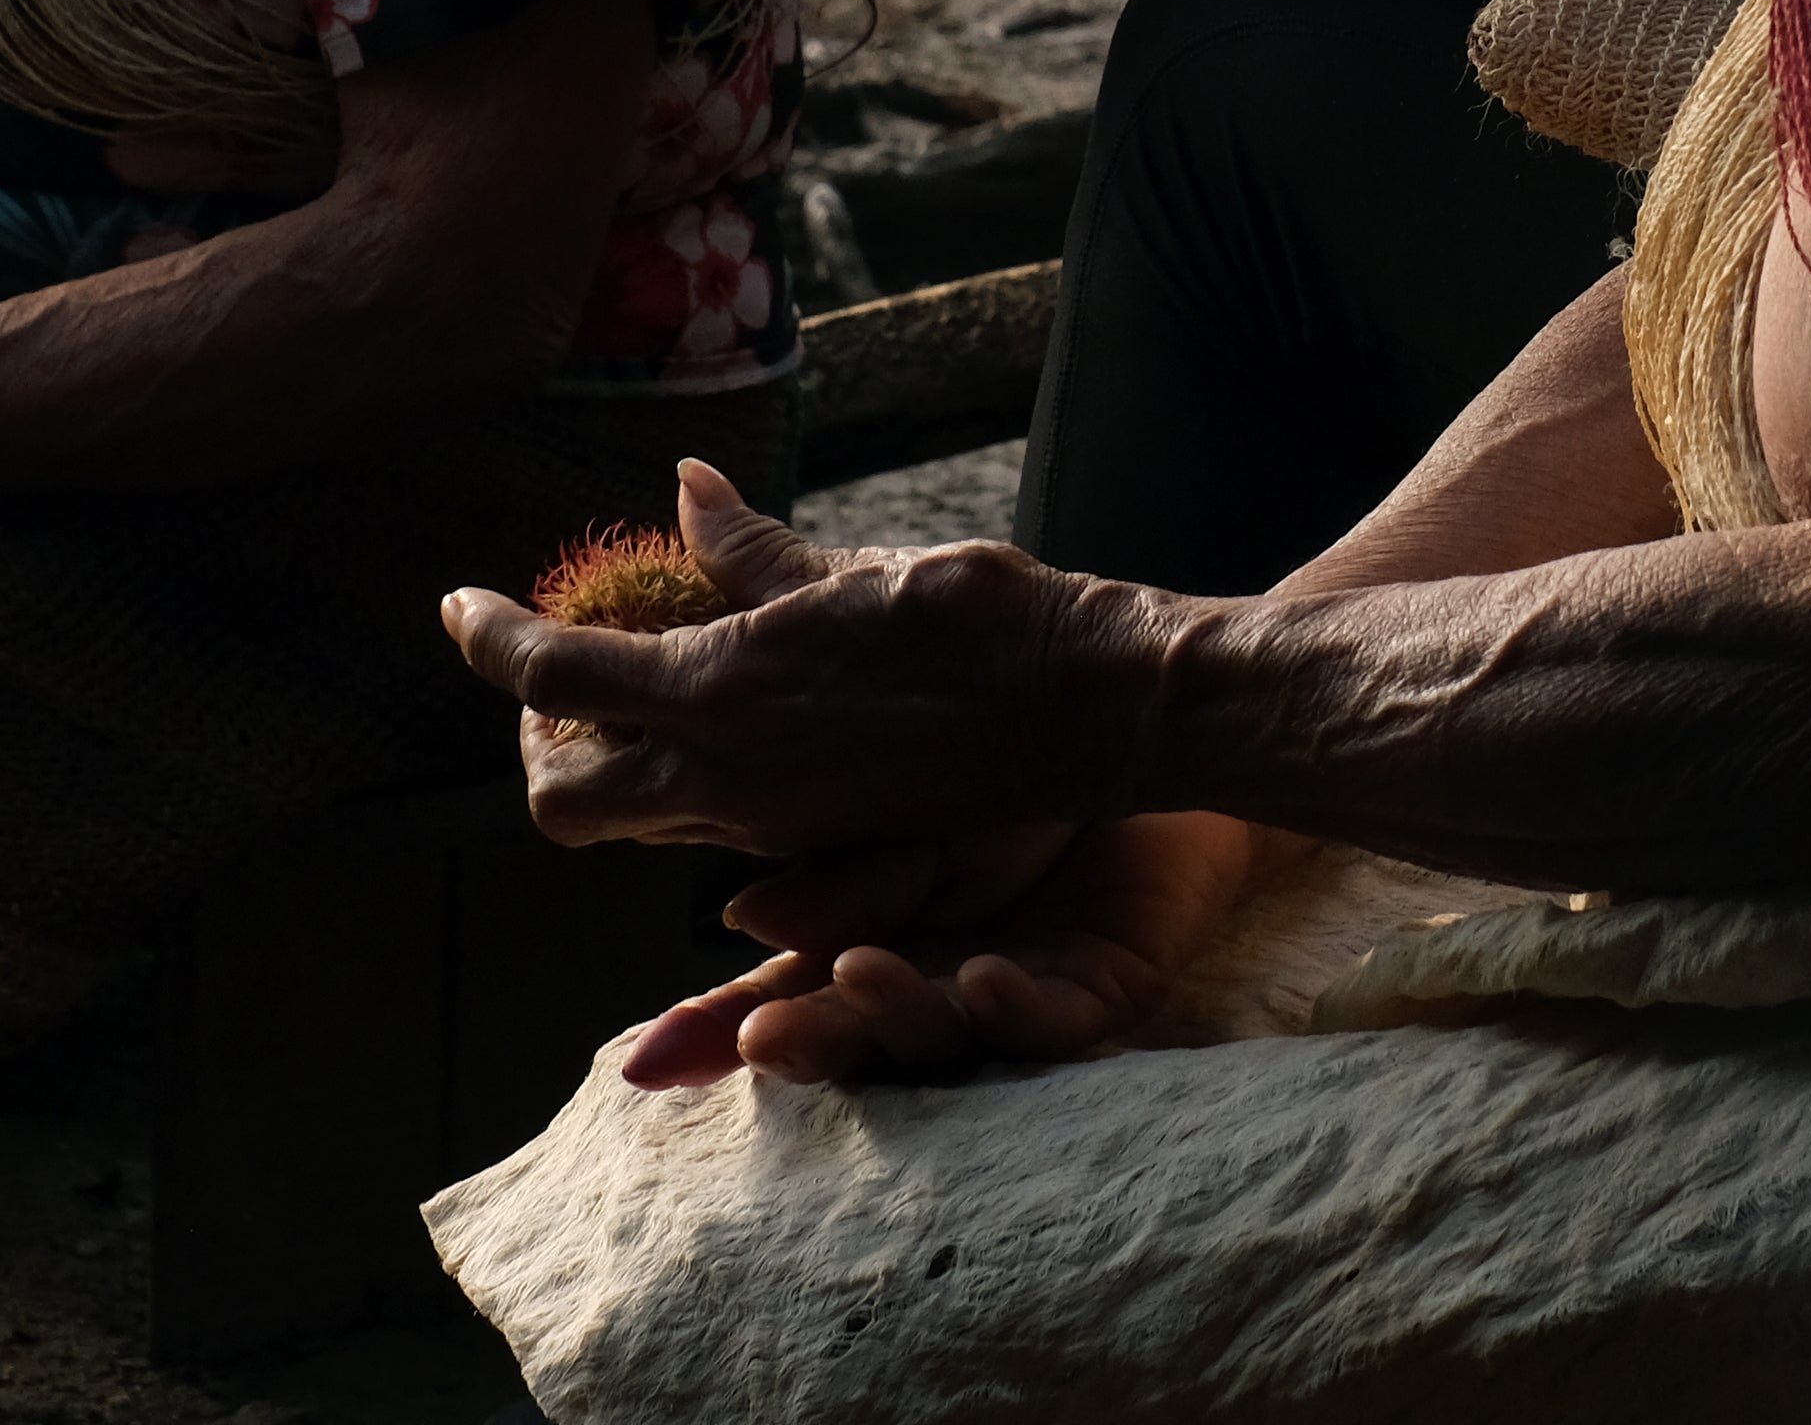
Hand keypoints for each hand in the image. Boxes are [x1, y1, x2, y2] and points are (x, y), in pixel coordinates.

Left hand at [439, 460, 1139, 862]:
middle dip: (534, 739)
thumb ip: (750, 548)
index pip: (554, 677)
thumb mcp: (850, 567)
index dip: (489, 640)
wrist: (1087, 711)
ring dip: (602, 760)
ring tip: (634, 678)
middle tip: (555, 671)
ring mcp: (772, 828)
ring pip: (630, 819)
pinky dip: (676, 775)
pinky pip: (702, 827)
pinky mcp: (815, 845)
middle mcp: (731, 782)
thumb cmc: (980, 621)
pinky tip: (722, 710)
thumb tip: (680, 488)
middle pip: (561, 800)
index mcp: (726, 695)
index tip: (459, 606)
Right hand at [614, 810, 1276, 1088]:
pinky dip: (1014, 1004)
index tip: (650, 1064)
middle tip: (761, 1037)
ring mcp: (1016, 997)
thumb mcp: (916, 809)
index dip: (722, 1034)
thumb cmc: (1029, 779)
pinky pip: (1053, 1018)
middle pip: (860, 1036)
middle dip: (810, 1040)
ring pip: (948, 1037)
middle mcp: (936, 988)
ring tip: (862, 973)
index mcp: (875, 941)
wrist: (1160, 746)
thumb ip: (840, 864)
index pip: (786, 997)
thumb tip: (746, 913)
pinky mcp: (1100, 993)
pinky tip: (982, 979)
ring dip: (900, 1014)